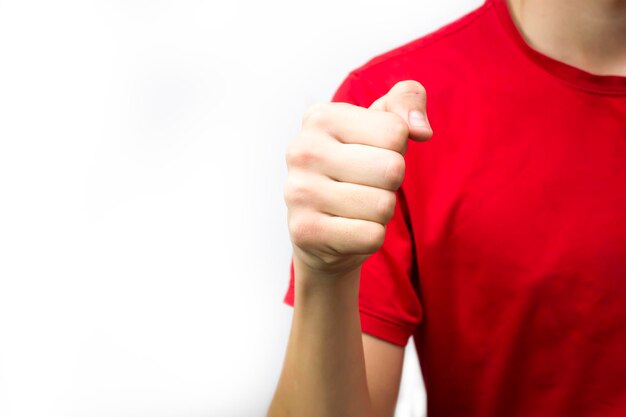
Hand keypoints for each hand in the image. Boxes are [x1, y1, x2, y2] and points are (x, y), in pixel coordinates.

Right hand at [284, 80, 431, 277]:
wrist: (319, 228)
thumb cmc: (356, 168)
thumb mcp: (380, 124)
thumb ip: (407, 101)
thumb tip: (421, 130)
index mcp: (320, 117)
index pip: (395, 131)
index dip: (396, 149)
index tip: (371, 154)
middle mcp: (302, 150)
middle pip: (392, 169)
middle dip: (391, 183)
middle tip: (366, 185)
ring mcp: (299, 192)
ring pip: (383, 205)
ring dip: (381, 211)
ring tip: (356, 207)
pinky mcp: (306, 231)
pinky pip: (372, 236)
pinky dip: (371, 237)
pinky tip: (347, 229)